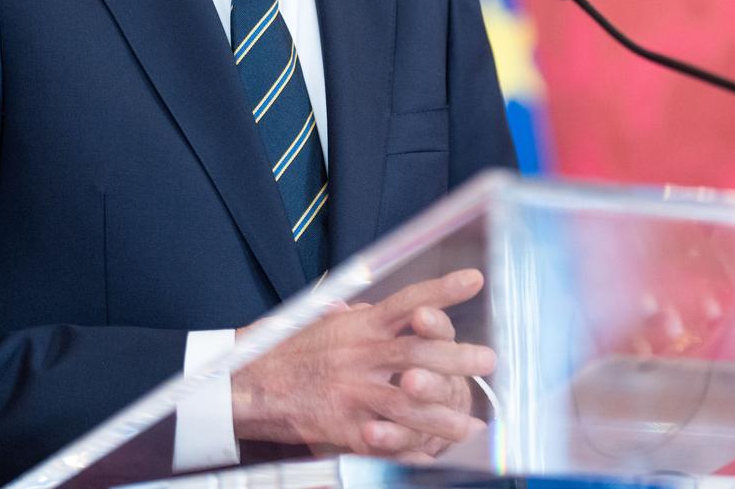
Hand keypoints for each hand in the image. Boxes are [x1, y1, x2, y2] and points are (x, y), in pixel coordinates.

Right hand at [230, 269, 493, 459]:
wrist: (247, 385)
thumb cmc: (287, 351)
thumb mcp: (324, 321)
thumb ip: (362, 317)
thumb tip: (392, 308)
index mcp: (359, 326)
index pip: (407, 301)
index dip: (442, 290)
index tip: (475, 279)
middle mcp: (358, 355)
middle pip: (416, 352)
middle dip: (457, 357)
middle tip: (487, 360)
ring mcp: (350, 392)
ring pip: (406, 401)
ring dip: (441, 414)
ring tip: (469, 423)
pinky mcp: (341, 426)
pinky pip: (382, 440)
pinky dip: (408, 449)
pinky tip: (430, 455)